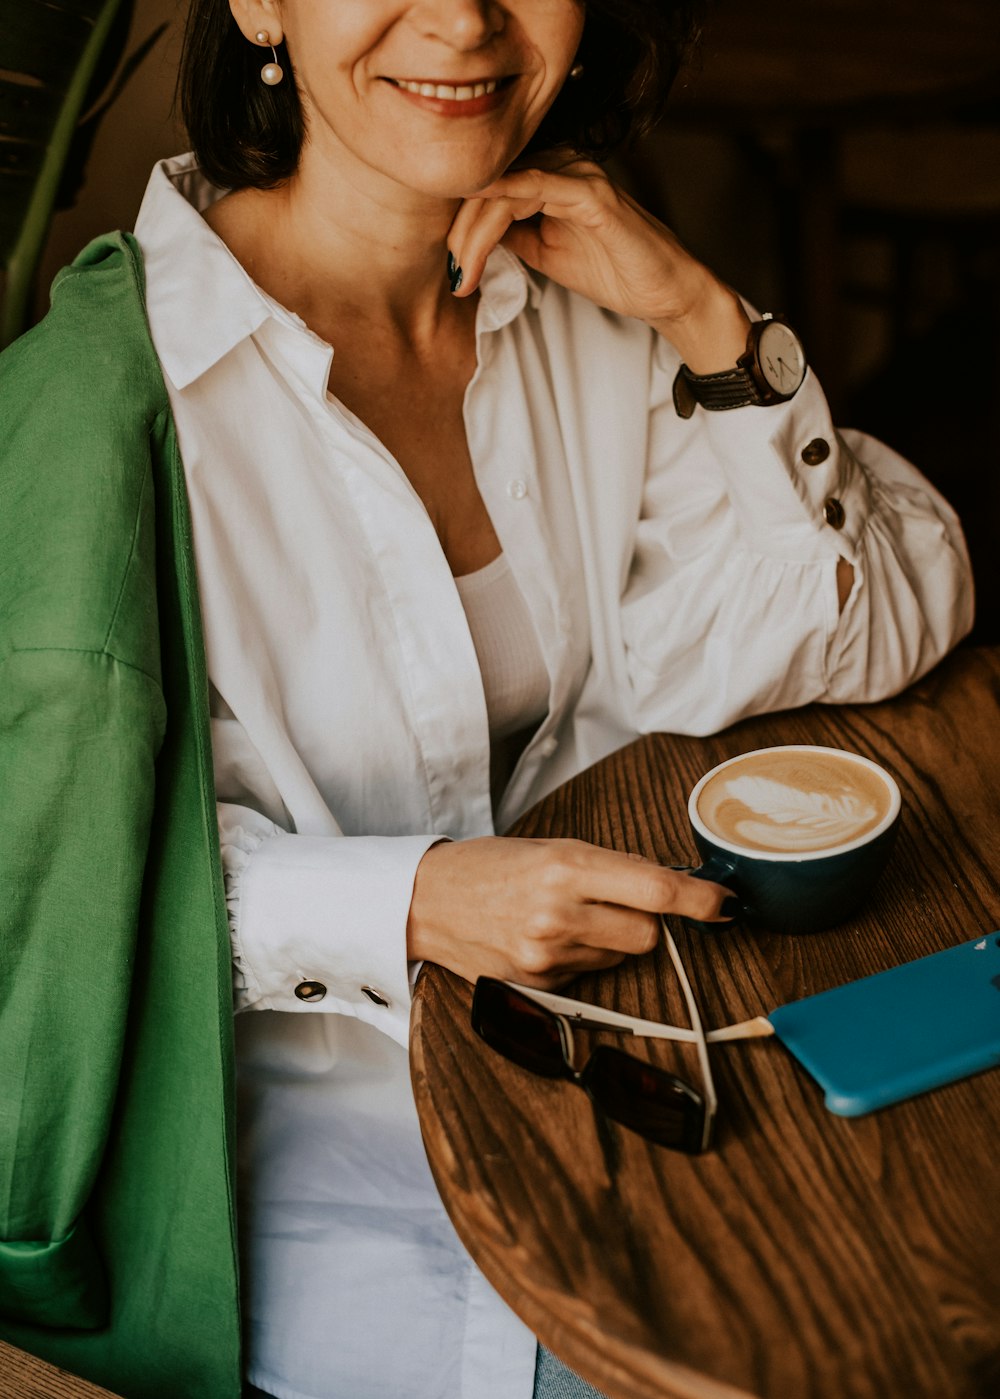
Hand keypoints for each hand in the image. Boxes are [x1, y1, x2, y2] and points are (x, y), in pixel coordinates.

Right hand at [407, 836, 734, 987]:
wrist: (429, 901)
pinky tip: (547, 939)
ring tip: (566, 918)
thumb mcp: (553, 847)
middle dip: (645, 922)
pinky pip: (589, 976)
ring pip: (620, 958)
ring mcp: (546, 956)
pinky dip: (582, 959)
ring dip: (610, 941)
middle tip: (616, 904)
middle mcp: (558, 914)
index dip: (697, 899)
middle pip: (647, 934)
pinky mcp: (537, 986)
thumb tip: (671, 885)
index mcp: (566, 867)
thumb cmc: (492, 866)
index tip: (723, 903)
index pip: (653, 889)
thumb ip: (611, 867)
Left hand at [446, 155, 749, 371]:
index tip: (450, 267)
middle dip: (462, 233)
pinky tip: (479, 241)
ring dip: (475, 233)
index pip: (492, 189)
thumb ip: (511, 235)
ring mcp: (578, 174)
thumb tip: (468, 234)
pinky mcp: (592, 193)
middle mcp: (564, 163)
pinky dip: (499, 215)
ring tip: (463, 271)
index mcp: (552, 174)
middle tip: (452, 274)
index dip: (461, 225)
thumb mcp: (545, 253)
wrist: (664, 292)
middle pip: (492, 186)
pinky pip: (533, 191)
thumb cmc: (614, 271)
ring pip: (505, 190)